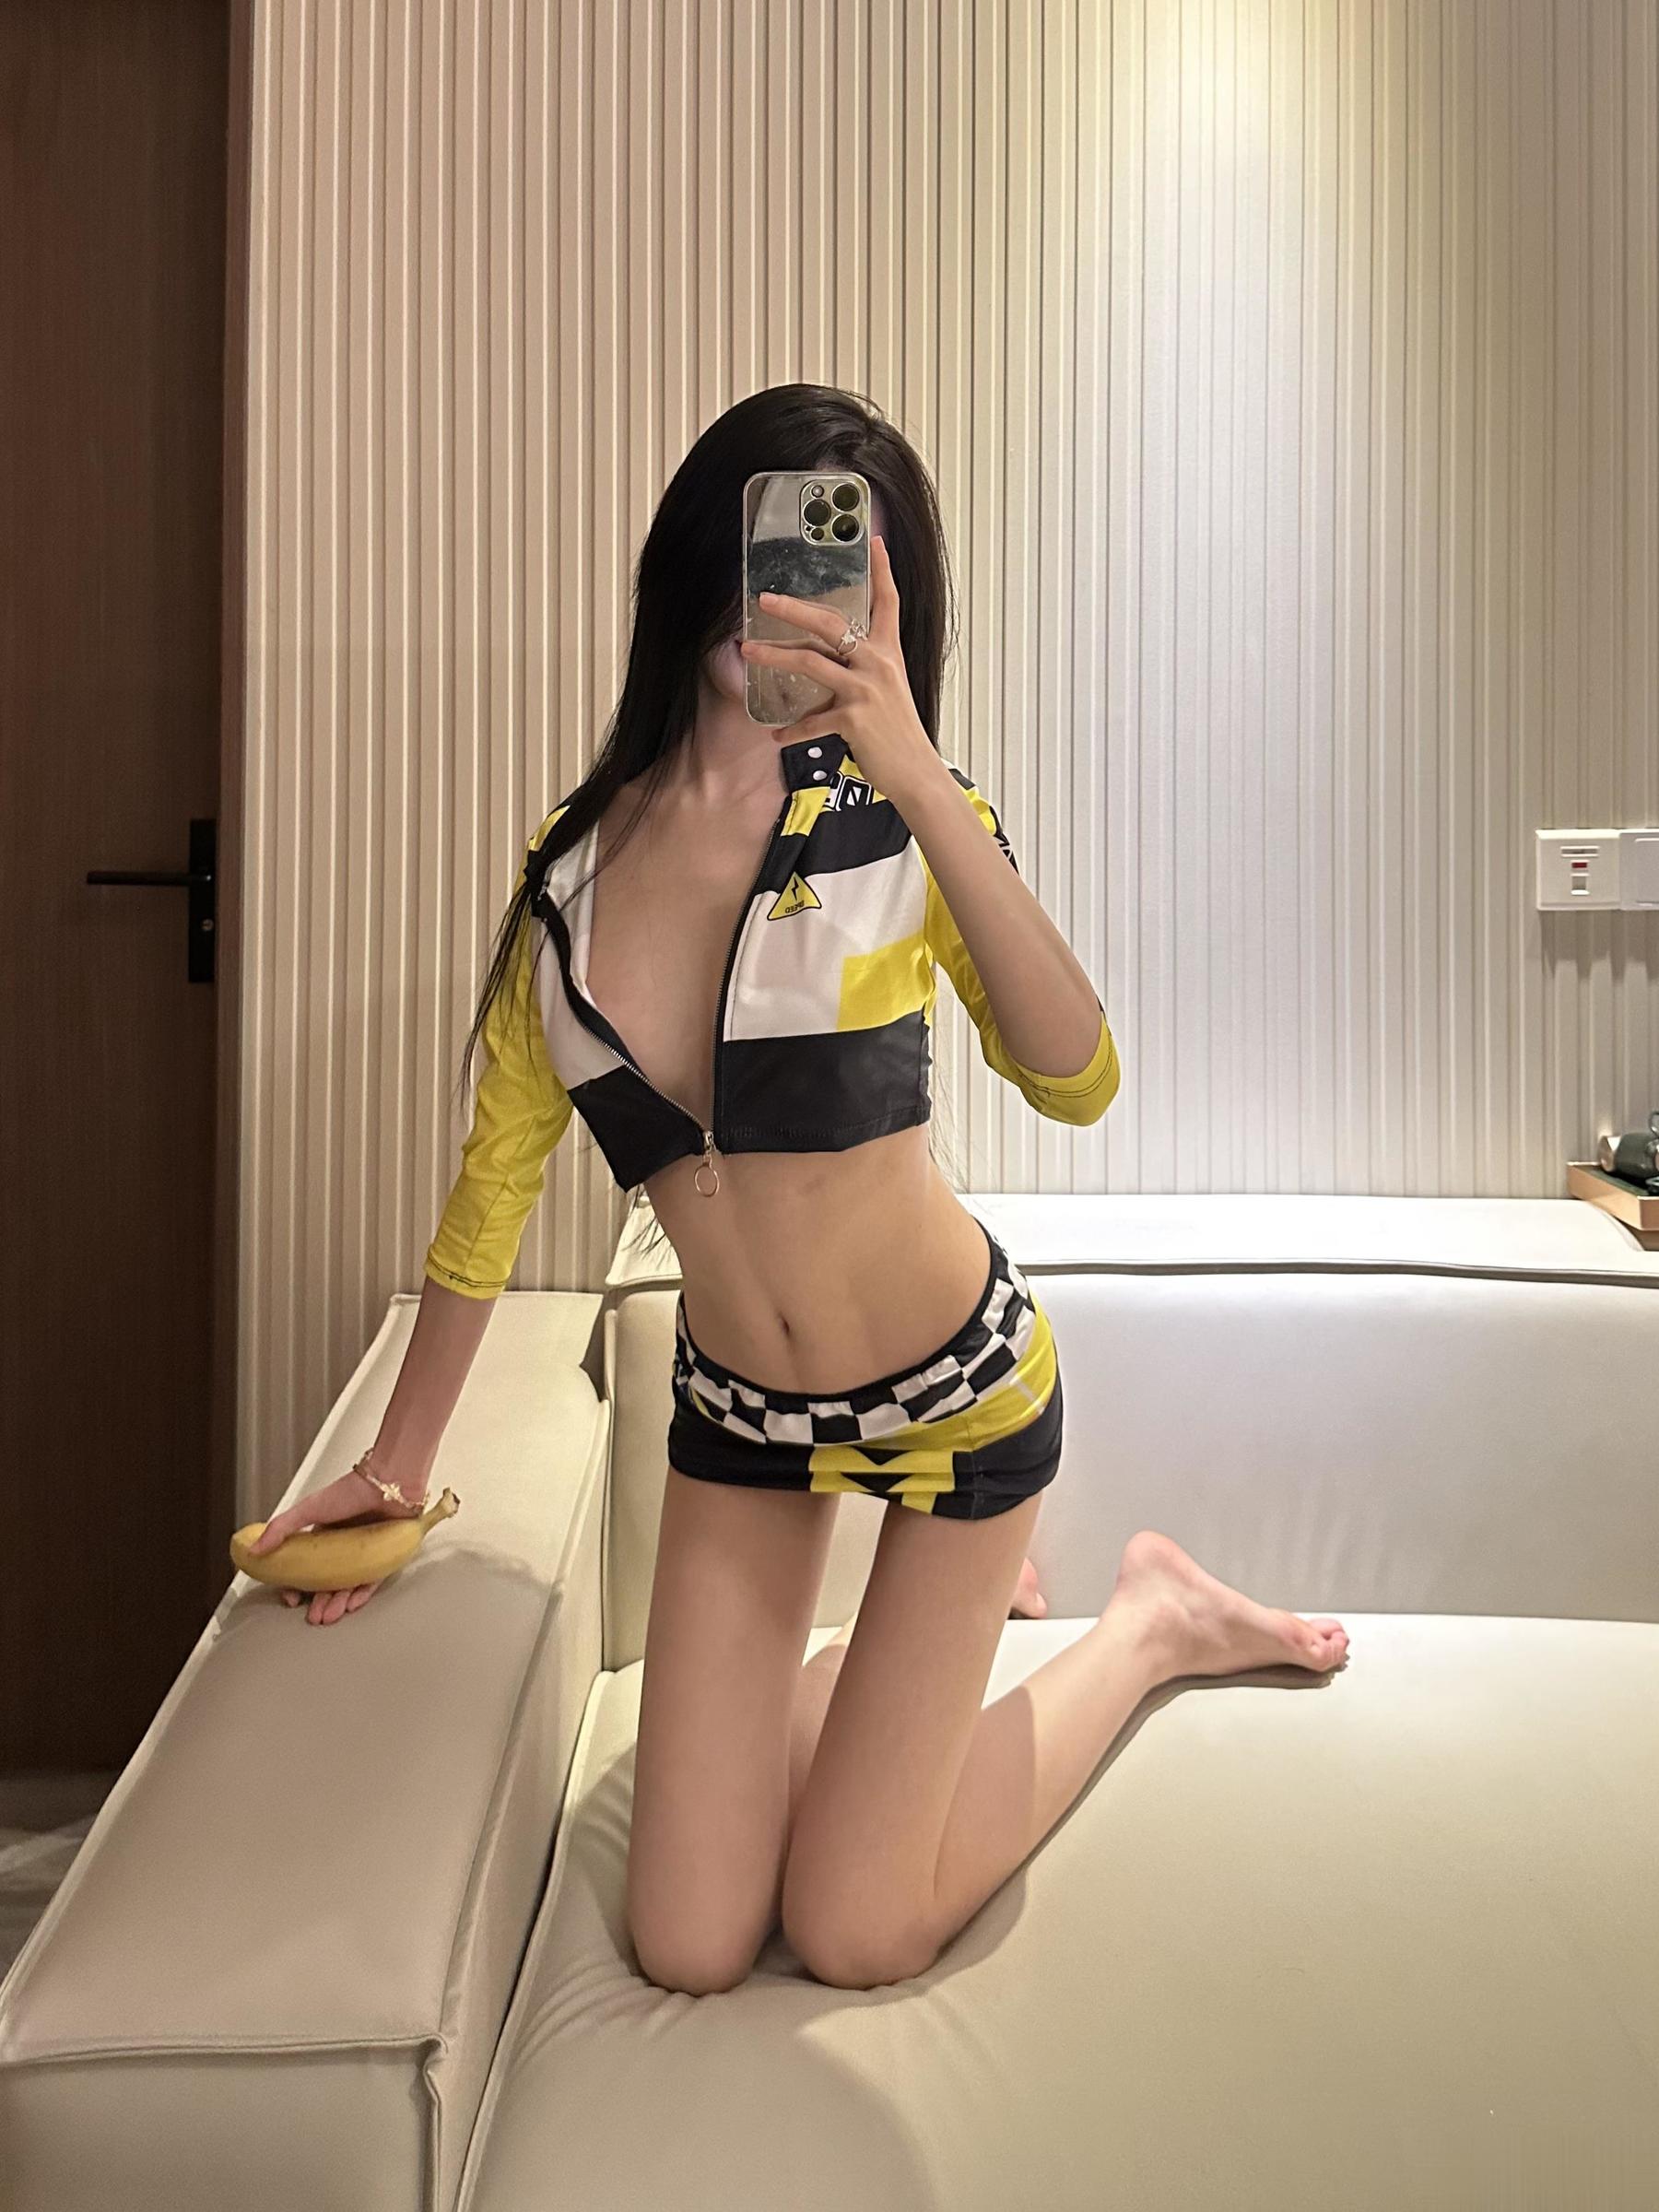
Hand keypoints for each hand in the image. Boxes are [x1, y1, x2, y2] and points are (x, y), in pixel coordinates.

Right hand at [246, 1461, 427, 1626]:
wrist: (388, 1484)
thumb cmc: (351, 1490)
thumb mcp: (309, 1509)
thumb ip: (281, 1528)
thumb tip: (254, 1549)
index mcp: (323, 1538)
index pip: (306, 1569)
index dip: (297, 1585)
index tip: (291, 1597)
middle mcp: (343, 1548)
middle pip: (328, 1582)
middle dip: (318, 1602)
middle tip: (312, 1616)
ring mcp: (363, 1555)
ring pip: (349, 1586)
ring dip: (337, 1603)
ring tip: (328, 1616)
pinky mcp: (383, 1558)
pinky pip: (372, 1582)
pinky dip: (361, 1594)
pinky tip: (351, 1605)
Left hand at [738, 533, 937, 806]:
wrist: (916, 772)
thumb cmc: (898, 734)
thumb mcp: (887, 692)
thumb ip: (860, 672)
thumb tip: (827, 665)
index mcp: (889, 653)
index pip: (888, 602)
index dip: (883, 570)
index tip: (875, 540)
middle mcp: (877, 664)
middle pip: (830, 624)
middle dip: (793, 609)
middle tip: (765, 599)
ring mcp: (865, 690)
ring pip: (810, 662)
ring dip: (774, 656)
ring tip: (749, 651)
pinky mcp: (853, 719)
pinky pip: (812, 720)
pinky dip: (792, 730)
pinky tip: (776, 736)